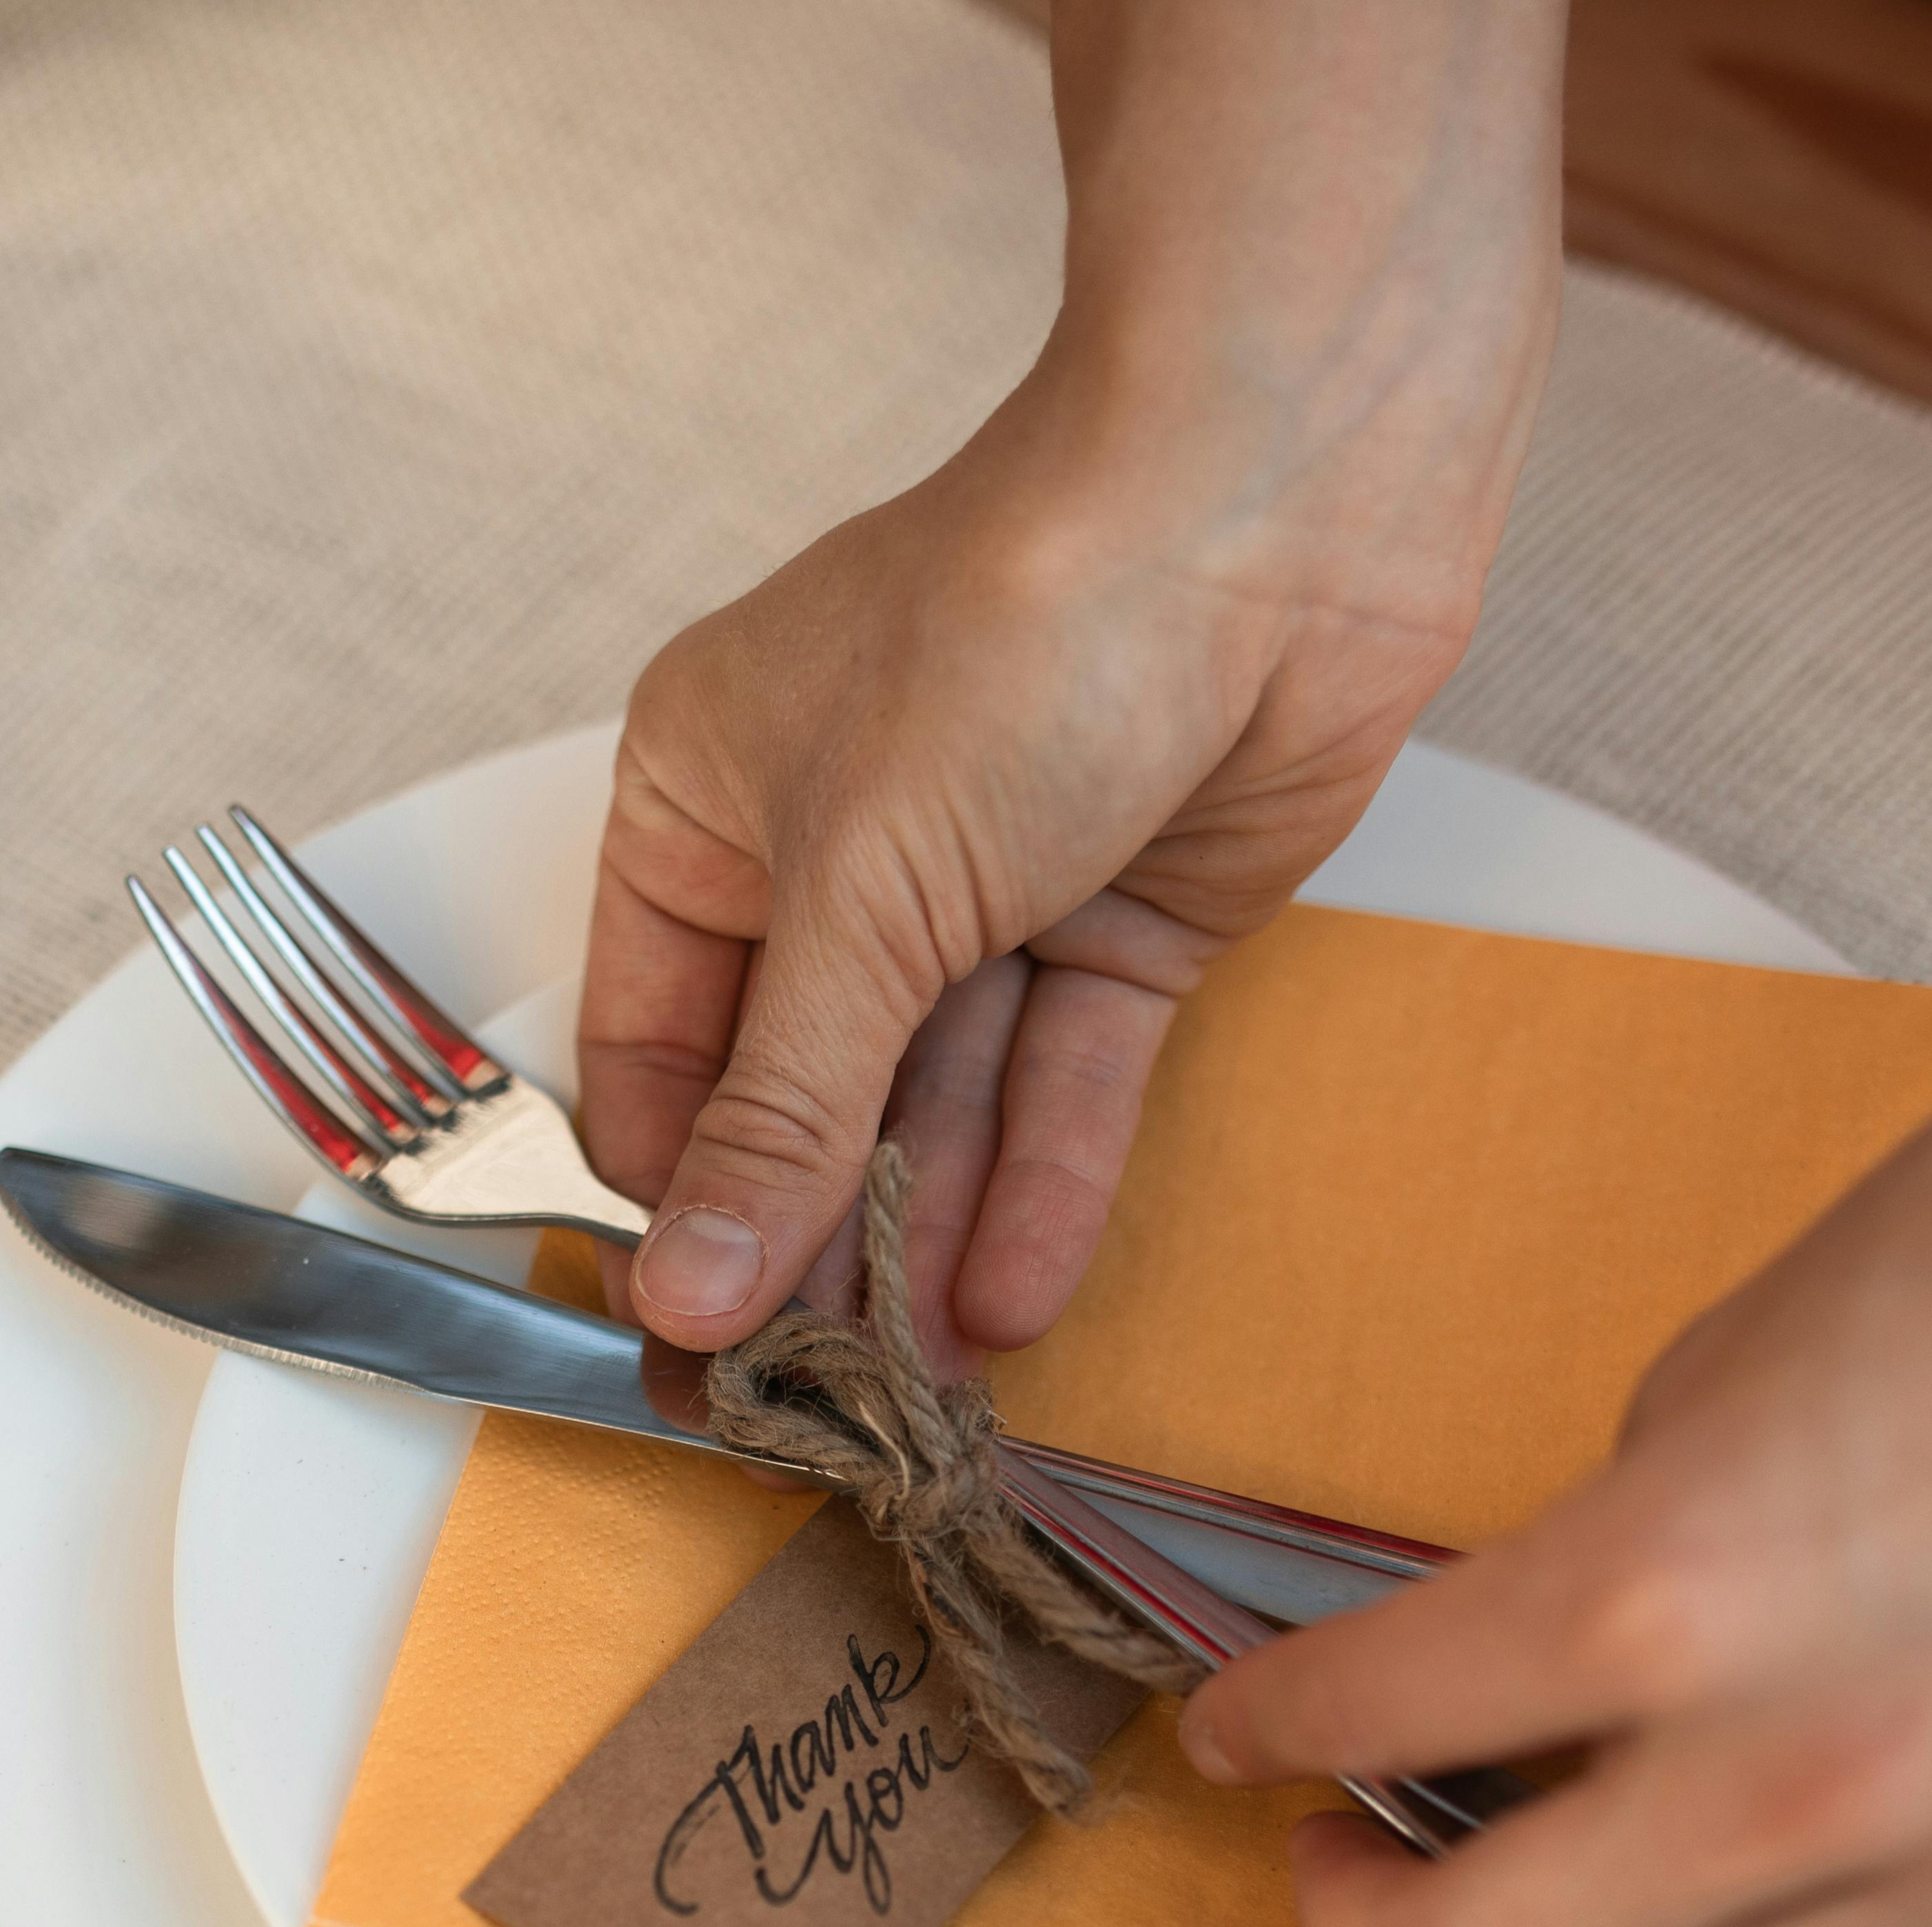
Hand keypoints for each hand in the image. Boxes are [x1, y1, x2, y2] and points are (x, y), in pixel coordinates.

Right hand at [582, 0, 1564, 1368]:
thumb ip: (783, 1112)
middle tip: (806, 1415)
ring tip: (917, 1399)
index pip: (658, 1054)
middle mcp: (831, 855)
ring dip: (927, 1245)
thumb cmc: (1022, 623)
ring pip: (936, 1106)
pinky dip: (1039, 1187)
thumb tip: (684, 1290)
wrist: (1272, 506)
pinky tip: (1008, 1308)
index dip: (678, 1200)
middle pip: (803, 1097)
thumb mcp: (860, 896)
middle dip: (809, 1246)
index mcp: (702, 806)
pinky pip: (1060, 1085)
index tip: (691, 1346)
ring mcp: (982, 893)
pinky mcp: (1120, 924)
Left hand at [1174, 948, 1931, 1926]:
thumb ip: (1606, 1542)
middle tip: (1330, 1851)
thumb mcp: (1729, 1357)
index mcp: (1677, 1588)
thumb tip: (1517, 1666)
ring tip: (1476, 1924)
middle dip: (1355, 1922)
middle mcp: (1800, 1774)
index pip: (1377, 1720)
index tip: (1231, 1730)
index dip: (1265, 1729)